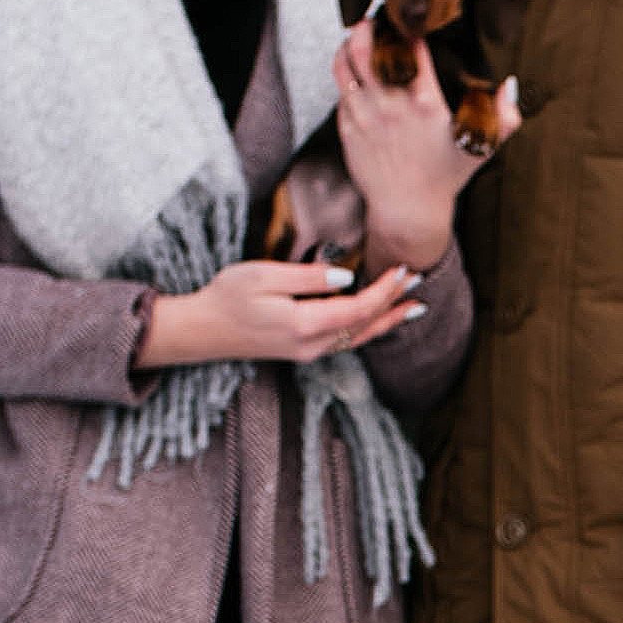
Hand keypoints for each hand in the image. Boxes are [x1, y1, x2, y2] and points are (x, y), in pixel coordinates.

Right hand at [139, 260, 422, 371]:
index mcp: (304, 324)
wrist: (201, 331)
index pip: (358, 308)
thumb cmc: (227, 296)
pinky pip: (346, 340)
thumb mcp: (263, 275)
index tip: (404, 270)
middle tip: (420, 283)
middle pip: (365, 326)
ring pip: (359, 338)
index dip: (384, 290)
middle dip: (394, 304)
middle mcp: (312, 345)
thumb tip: (348, 277)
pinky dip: (368, 327)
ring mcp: (308, 352)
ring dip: (387, 320)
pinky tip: (379, 318)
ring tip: (413, 306)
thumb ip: (308, 277)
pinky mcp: (303, 351)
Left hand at [336, 26, 520, 273]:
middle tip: (376, 20)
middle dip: (369, 26)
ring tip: (359, 38)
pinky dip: (345, 73)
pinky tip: (354, 68)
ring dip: (350, 44)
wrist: (407, 211)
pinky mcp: (348, 127)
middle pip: (367, 47)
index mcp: (426, 104)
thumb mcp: (481, 147)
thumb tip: (511, 84)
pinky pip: (340, 88)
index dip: (410, 28)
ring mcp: (365, 115)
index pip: (412, 48)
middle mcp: (391, 106)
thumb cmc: (444, 177)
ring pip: (345, 63)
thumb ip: (505, 117)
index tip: (411, 23)